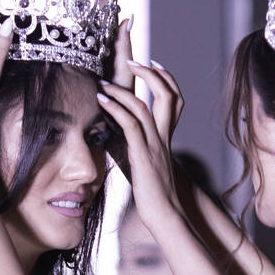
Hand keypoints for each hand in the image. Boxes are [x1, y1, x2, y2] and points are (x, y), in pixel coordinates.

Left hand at [99, 57, 187, 227]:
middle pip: (169, 95)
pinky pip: (130, 124)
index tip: (151, 63)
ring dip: (122, 88)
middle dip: (151, 73)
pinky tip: (101, 100)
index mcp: (165, 137)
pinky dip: (115, 108)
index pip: (174, 100)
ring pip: (145, 106)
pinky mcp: (142, 155)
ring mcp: (154, 145)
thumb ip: (132, 145)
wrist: (165, 215)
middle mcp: (163, 137)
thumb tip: (110, 133)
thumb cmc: (153, 195)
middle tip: (132, 60)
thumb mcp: (143, 163)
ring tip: (103, 80)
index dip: (165, 78)